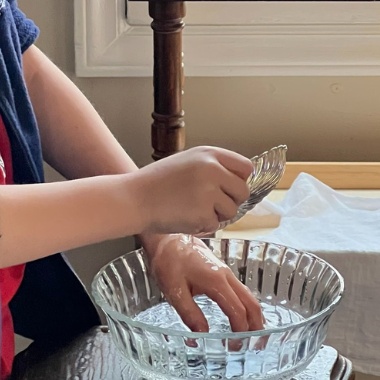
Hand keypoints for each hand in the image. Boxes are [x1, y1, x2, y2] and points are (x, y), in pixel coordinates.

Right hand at [129, 147, 252, 236]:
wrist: (134, 199)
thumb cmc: (157, 182)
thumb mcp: (187, 161)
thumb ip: (213, 166)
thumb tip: (239, 180)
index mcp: (209, 154)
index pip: (245, 167)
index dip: (239, 180)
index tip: (230, 188)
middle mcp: (212, 169)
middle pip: (243, 191)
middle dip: (231, 201)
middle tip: (211, 204)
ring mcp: (209, 192)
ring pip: (232, 211)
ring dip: (217, 215)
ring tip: (194, 209)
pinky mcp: (203, 213)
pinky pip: (216, 225)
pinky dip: (203, 226)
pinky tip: (185, 217)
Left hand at [141, 234, 264, 336]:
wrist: (167, 239)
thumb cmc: (168, 262)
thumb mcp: (174, 291)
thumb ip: (189, 314)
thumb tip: (201, 335)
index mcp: (216, 281)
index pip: (237, 311)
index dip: (240, 331)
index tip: (236, 347)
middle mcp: (226, 276)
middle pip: (251, 303)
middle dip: (256, 325)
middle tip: (256, 345)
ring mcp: (226, 272)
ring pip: (248, 296)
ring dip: (254, 316)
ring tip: (253, 335)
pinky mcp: (222, 272)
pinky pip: (241, 291)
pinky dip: (247, 306)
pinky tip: (243, 317)